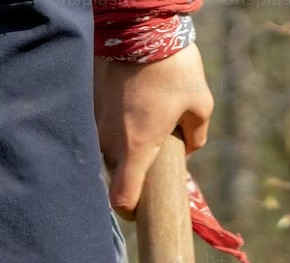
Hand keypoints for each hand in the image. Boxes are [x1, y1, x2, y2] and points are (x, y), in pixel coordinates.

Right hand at [93, 46, 213, 219]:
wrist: (139, 25)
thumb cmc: (174, 68)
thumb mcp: (200, 104)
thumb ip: (196, 135)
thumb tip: (189, 147)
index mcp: (136, 148)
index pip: (121, 199)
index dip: (130, 211)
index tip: (140, 209)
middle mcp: (110, 140)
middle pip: (116, 173)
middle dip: (133, 170)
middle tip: (154, 154)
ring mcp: (95, 120)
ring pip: (107, 147)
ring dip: (123, 144)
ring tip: (144, 120)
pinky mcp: (89, 102)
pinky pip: (100, 124)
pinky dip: (114, 121)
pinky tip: (130, 102)